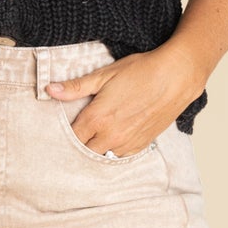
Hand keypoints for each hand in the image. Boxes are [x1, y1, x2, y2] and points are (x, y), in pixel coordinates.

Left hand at [45, 45, 205, 155]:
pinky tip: (114, 138)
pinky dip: (114, 150)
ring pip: (103, 155)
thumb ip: (76, 87)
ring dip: (97, 148)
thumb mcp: (105, 75)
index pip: (71, 137)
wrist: (177, 76)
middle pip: (85, 151)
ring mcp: (127, 142)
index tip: (63, 128)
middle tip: (80, 131)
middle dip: (80, 143)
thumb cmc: (142, 71)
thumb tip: (50, 90)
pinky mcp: (142, 144)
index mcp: (97, 118)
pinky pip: (121, 156)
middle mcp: (111, 135)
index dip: (65, 134)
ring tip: (97, 135)